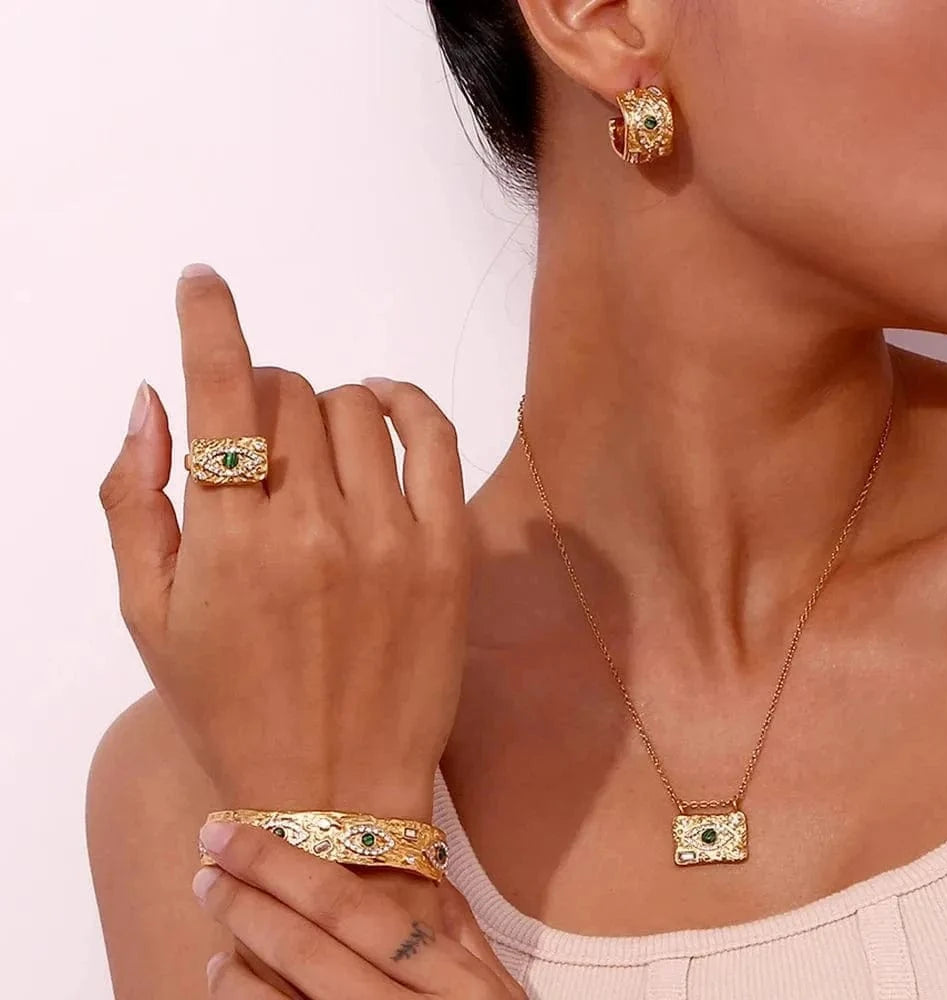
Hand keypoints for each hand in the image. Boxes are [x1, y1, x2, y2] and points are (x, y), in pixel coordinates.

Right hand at [98, 264, 470, 812]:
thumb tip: (151, 401)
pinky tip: (383, 408)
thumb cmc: (230, 708)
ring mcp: (389, 537)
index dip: (208, 320)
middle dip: (261, 398)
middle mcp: (311, 528)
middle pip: (287, 394)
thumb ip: (134, 502)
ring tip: (314, 453)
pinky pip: (433, 432)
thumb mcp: (148, 618)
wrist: (332, 789)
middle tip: (258, 446)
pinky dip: (405, 401)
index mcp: (229, 542)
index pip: (220, 394)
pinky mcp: (447, 551)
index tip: (202, 280)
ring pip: (355, 405)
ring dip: (324, 409)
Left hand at [192, 821, 525, 999]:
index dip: (284, 867)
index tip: (235, 835)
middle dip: (248, 900)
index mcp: (449, 981)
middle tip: (206, 866)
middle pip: (310, 947)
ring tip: (215, 932)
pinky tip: (227, 982)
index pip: (353, 908)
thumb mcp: (499, 993)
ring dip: (235, 966)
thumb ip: (463, 934)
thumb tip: (426, 870)